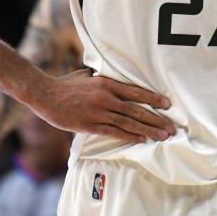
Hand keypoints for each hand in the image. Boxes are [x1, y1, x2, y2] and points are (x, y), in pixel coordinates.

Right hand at [33, 69, 174, 143]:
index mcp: (106, 83)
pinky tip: (141, 140)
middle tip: (170, 127)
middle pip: (136, 110)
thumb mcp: (87, 75)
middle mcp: (105, 98)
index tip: (167, 105)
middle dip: (156, 119)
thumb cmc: (66, 84)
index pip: (135, 92)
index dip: (153, 98)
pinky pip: (113, 133)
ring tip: (161, 136)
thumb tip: (115, 77)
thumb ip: (102, 77)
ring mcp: (98, 113)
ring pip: (128, 123)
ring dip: (147, 130)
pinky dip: (129, 137)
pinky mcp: (90, 126)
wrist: (46, 95)